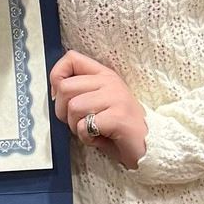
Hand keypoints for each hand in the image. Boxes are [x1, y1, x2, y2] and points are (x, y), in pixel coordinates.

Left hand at [50, 49, 147, 169]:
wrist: (148, 145)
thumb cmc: (118, 128)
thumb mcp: (98, 103)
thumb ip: (79, 92)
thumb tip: (54, 92)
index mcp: (104, 75)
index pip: (71, 58)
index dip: (57, 77)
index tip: (61, 97)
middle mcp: (110, 82)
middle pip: (65, 87)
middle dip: (62, 111)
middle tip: (78, 122)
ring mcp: (116, 98)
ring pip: (73, 107)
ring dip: (75, 126)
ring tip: (91, 131)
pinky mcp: (118, 117)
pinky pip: (84, 126)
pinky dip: (86, 138)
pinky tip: (99, 138)